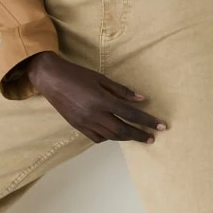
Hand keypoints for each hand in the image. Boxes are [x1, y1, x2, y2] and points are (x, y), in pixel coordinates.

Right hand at [24, 52, 167, 143]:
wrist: (51, 79)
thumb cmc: (77, 74)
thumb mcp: (101, 78)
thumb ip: (122, 91)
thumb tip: (141, 99)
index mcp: (102, 100)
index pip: (131, 114)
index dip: (148, 121)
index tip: (161, 126)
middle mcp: (95, 115)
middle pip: (123, 130)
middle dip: (140, 135)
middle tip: (152, 137)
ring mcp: (86, 123)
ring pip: (111, 136)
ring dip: (126, 137)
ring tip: (136, 136)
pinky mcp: (78, 127)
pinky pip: (97, 138)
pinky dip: (109, 137)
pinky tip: (114, 133)